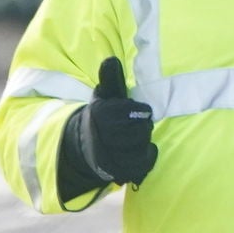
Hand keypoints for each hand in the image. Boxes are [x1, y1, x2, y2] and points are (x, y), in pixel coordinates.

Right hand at [62, 56, 157, 191]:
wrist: (85, 148)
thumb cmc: (102, 117)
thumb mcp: (104, 96)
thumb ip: (110, 79)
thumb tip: (111, 60)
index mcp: (101, 114)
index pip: (136, 111)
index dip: (140, 111)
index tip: (137, 111)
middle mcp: (104, 137)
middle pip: (142, 129)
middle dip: (142, 125)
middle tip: (136, 125)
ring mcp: (111, 157)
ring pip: (143, 146)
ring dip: (144, 141)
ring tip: (135, 138)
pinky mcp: (120, 172)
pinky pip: (145, 164)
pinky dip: (147, 156)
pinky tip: (142, 151)